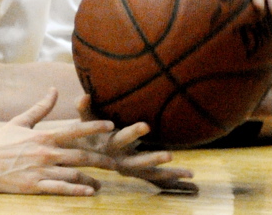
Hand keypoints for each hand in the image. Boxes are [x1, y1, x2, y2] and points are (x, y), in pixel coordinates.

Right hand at [0, 89, 119, 194]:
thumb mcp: (20, 121)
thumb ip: (41, 107)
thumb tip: (53, 89)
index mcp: (43, 136)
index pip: (75, 130)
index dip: (95, 127)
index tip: (111, 125)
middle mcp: (45, 153)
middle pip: (81, 156)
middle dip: (102, 159)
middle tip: (118, 162)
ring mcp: (40, 170)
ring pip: (74, 175)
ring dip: (92, 179)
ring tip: (102, 183)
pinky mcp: (34, 186)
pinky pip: (60, 190)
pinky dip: (77, 191)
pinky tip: (89, 192)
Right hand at [75, 96, 197, 193]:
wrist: (82, 154)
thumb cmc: (85, 132)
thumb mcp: (83, 121)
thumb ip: (83, 108)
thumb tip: (84, 95)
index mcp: (107, 146)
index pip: (120, 139)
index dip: (132, 134)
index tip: (147, 126)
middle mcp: (118, 159)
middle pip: (136, 159)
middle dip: (151, 155)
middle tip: (165, 149)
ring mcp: (128, 167)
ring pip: (145, 169)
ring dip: (159, 164)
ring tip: (173, 156)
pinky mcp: (136, 172)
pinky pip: (155, 177)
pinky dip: (171, 176)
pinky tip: (190, 175)